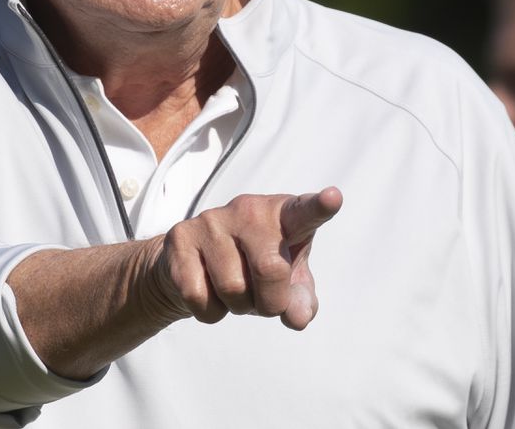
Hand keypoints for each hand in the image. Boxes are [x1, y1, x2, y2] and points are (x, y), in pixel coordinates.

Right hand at [144, 186, 342, 330]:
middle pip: (271, 270)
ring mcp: (211, 220)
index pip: (304, 212)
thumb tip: (296, 317)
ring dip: (238, 307)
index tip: (334, 198)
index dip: (320, 206)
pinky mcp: (180, 238)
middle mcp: (248, 209)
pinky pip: (200, 297)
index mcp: (282, 215)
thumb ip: (300, 300)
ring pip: (233, 289)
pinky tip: (207, 292)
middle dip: (271, 302)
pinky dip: (210, 311)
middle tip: (264, 301)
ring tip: (233, 291)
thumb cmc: (251, 269)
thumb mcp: (286, 284)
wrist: (190, 265)